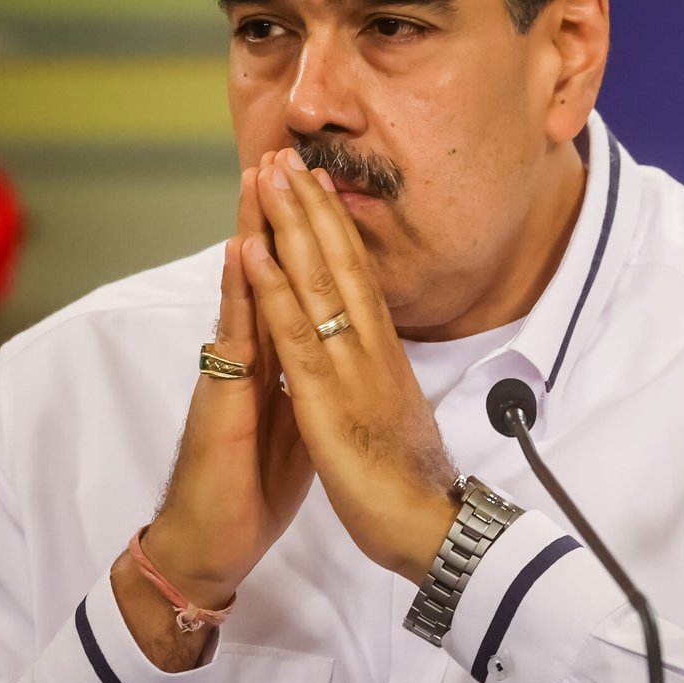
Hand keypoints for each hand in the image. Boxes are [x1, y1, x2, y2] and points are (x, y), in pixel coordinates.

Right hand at [141, 153, 314, 607]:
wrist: (211, 542)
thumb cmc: (250, 485)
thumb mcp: (296, 423)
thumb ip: (306, 380)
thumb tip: (330, 355)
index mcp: (278, 360)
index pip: (296, 286)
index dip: (309, 238)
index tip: (321, 188)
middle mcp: (253, 355)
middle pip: (270, 271)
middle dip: (281, 213)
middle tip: (288, 153)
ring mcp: (232, 370)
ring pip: (248, 287)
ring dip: (254, 229)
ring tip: (259, 176)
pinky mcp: (221, 396)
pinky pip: (233, 335)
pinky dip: (240, 292)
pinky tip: (240, 253)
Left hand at [241, 149, 459, 582]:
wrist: (428, 527)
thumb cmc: (410, 481)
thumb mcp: (396, 413)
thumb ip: (382, 377)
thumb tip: (375, 356)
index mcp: (383, 353)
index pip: (357, 276)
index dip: (335, 228)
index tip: (317, 185)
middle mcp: (370, 347)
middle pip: (340, 262)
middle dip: (312, 206)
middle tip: (290, 155)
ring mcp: (350, 367)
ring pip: (317, 282)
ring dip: (291, 225)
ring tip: (271, 176)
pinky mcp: (327, 398)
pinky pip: (296, 332)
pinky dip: (273, 287)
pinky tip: (255, 250)